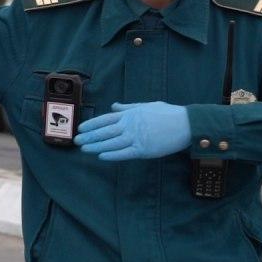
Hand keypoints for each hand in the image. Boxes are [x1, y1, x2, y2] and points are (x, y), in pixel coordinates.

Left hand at [74, 102, 191, 161]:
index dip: (92, 124)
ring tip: (85, 149)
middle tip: (77, 141)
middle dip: (89, 136)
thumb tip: (113, 105)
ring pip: (111, 143)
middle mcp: (130, 125)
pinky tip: (101, 156)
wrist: (184, 124)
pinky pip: (124, 153)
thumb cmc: (167, 114)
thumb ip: (128, 107)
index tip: (81, 128)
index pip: (106, 119)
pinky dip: (112, 155)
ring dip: (96, 147)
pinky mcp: (143, 150)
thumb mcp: (146, 105)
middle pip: (105, 132)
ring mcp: (136, 138)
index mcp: (130, 114)